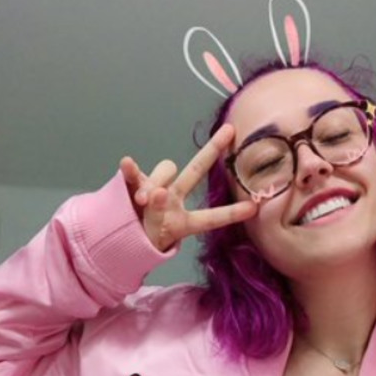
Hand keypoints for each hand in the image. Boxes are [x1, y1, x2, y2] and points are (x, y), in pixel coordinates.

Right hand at [119, 124, 257, 251]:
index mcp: (185, 222)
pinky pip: (134, 173)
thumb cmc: (145, 243)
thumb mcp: (157, 242)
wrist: (121, 240)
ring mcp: (155, 190)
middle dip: (212, 151)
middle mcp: (174, 199)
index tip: (253, 208)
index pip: (210, 217)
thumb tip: (155, 193)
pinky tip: (127, 163)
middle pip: (195, 171)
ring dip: (156, 183)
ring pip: (165, 171)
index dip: (230, 214)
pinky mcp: (133, 185)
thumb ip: (159, 219)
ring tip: (145, 199)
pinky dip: (131, 169)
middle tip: (228, 132)